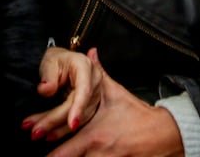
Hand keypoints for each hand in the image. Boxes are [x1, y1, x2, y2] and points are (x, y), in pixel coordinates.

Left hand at [24, 47, 103, 141]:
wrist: (61, 62)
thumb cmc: (56, 61)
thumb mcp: (49, 62)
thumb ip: (48, 76)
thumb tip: (46, 90)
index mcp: (86, 67)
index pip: (84, 90)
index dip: (78, 107)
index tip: (72, 124)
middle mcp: (94, 82)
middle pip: (76, 106)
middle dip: (55, 120)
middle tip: (35, 131)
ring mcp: (94, 95)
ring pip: (77, 118)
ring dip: (56, 128)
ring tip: (36, 133)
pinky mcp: (89, 106)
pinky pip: (77, 121)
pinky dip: (61, 129)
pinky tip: (48, 134)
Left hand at [47, 50, 183, 156]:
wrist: (163, 134)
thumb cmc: (137, 115)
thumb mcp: (116, 93)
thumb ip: (99, 74)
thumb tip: (91, 52)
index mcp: (94, 135)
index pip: (63, 151)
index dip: (49, 151)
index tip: (35, 140)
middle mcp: (97, 153)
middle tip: (41, 143)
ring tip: (60, 154)